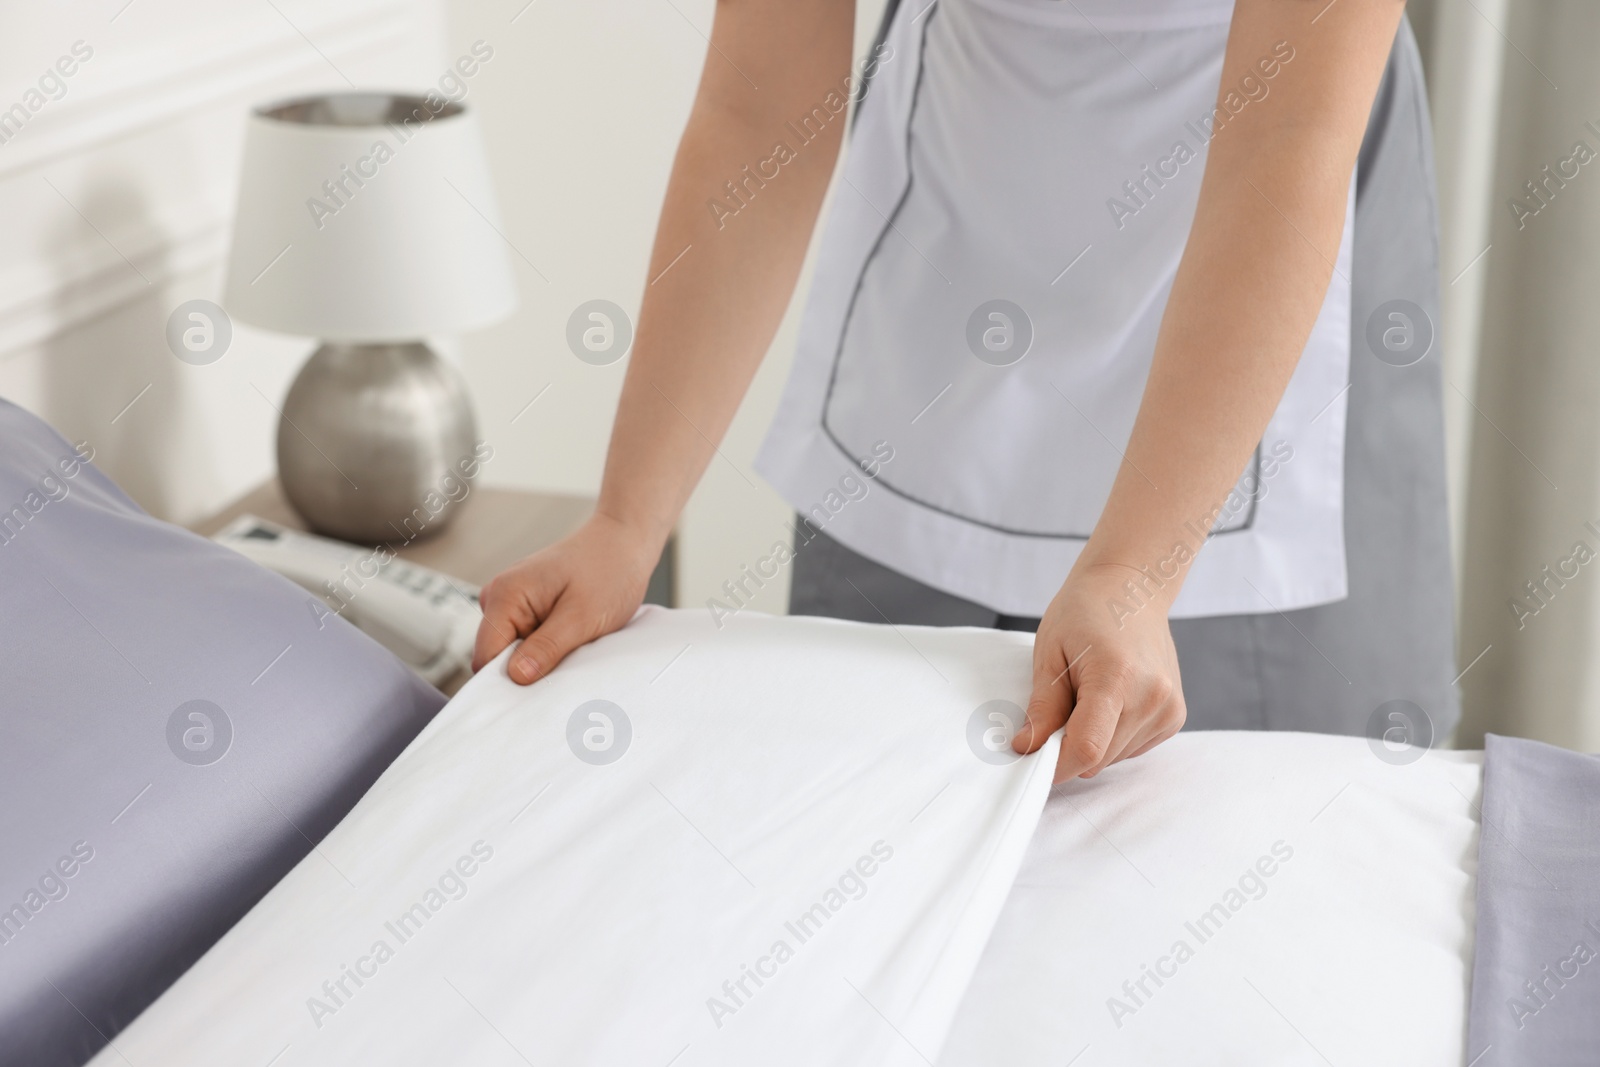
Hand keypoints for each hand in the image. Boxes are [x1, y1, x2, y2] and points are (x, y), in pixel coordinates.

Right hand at [471, 512, 660, 683]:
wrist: (624, 544)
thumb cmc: (609, 571)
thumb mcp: (582, 618)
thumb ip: (546, 648)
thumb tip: (515, 677)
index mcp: (506, 594)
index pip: (485, 657)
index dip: (506, 683)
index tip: (534, 698)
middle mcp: (500, 596)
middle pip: (497, 657)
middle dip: (527, 671)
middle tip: (564, 674)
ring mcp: (513, 602)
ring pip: (514, 651)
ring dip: (540, 660)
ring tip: (573, 651)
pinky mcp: (527, 608)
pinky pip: (527, 641)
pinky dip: (547, 649)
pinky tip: (571, 643)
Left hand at [1011, 563, 1186, 781]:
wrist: (1131, 587)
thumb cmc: (1085, 612)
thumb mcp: (1050, 654)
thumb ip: (1043, 708)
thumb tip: (1027, 748)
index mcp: (1117, 677)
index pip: (1086, 749)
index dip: (1055, 765)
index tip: (1034, 758)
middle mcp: (1151, 697)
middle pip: (1099, 758)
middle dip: (1069, 748)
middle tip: (1058, 710)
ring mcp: (1169, 708)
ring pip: (1114, 758)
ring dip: (1092, 741)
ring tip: (1088, 695)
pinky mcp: (1175, 716)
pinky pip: (1132, 747)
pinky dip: (1113, 736)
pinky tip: (1110, 700)